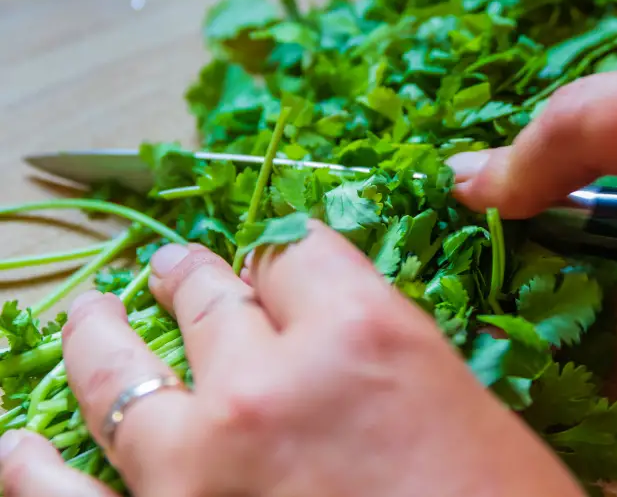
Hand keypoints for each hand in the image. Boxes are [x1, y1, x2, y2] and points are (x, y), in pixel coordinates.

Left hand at [0, 222, 583, 496]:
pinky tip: (16, 447)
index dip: (284, 258)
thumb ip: (389, 358)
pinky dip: (30, 469)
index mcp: (361, 333)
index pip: (296, 252)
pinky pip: (61, 495)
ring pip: (120, 373)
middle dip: (189, 276)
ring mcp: (197, 462)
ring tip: (90, 317)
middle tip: (169, 270)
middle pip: (208, 295)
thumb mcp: (464, 408)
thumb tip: (340, 344)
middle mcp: (267, 380)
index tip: (274, 267)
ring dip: (99, 336)